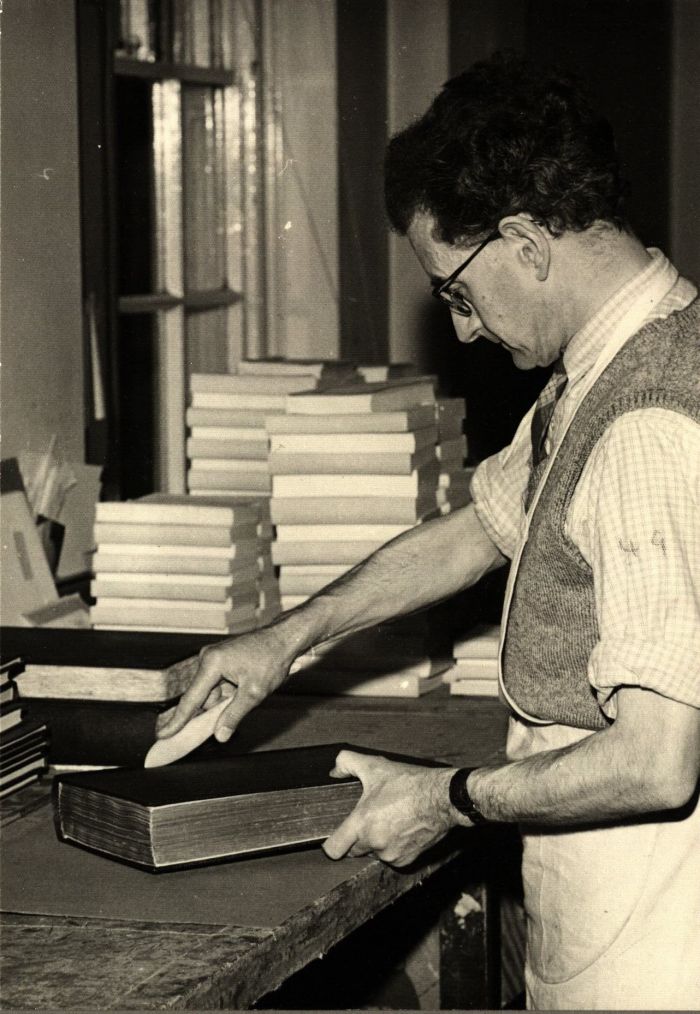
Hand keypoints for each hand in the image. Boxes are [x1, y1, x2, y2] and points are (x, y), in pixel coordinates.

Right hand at [156, 625, 295, 742]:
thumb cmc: (272, 659)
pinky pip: (217, 685)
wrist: (284, 639)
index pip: (191, 699)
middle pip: (201, 697)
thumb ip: (233, 715)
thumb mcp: (254, 693)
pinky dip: (227, 694)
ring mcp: (214, 658)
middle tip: (218, 722)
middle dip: (210, 711)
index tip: (163, 735)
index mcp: (212, 663)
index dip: (177, 720)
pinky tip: (242, 691)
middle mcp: (208, 658)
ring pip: (211, 692)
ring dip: (223, 702)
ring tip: (246, 694)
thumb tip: (219, 735)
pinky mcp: (221, 660)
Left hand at [323, 750, 458, 866]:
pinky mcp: (406, 860)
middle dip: (357, 838)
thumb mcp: (375, 766)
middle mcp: (374, 843)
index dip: (331, 844)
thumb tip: (334, 771)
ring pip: (374, 853)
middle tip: (368, 818)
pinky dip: (393, 847)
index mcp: (362, 824)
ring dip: (376, 842)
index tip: (336, 837)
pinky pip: (391, 857)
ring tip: (388, 820)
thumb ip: (347, 763)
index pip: (333, 850)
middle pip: (353, 851)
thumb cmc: (410, 783)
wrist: (442, 798)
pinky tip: (400, 829)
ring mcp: (391, 854)